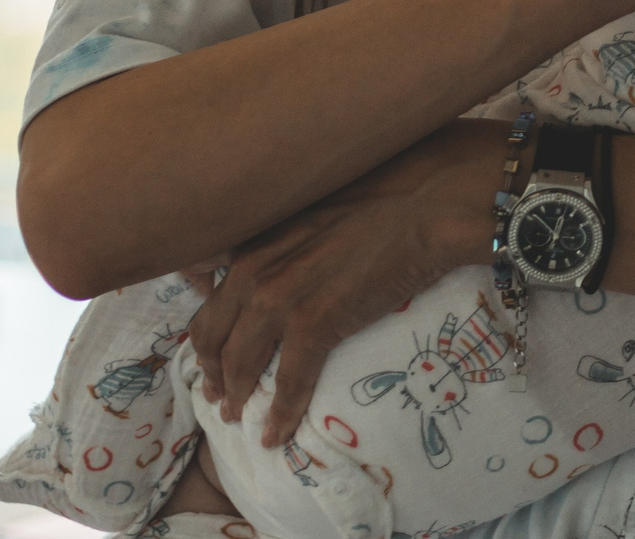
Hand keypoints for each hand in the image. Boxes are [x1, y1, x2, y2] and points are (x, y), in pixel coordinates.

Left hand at [191, 121, 498, 446]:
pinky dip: (278, 415)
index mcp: (254, 242)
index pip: (210, 299)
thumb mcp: (314, 211)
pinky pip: (287, 384)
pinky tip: (276, 435)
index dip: (208, 336)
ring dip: (237, 398)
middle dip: (211, 374)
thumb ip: (285, 238)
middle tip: (219, 398)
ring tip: (241, 419)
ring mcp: (281, 298)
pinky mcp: (314, 324)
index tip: (213, 357)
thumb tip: (278, 263)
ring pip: (239, 365)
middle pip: (211, 337)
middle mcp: (254, 269)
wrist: (425, 206)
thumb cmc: (383, 200)